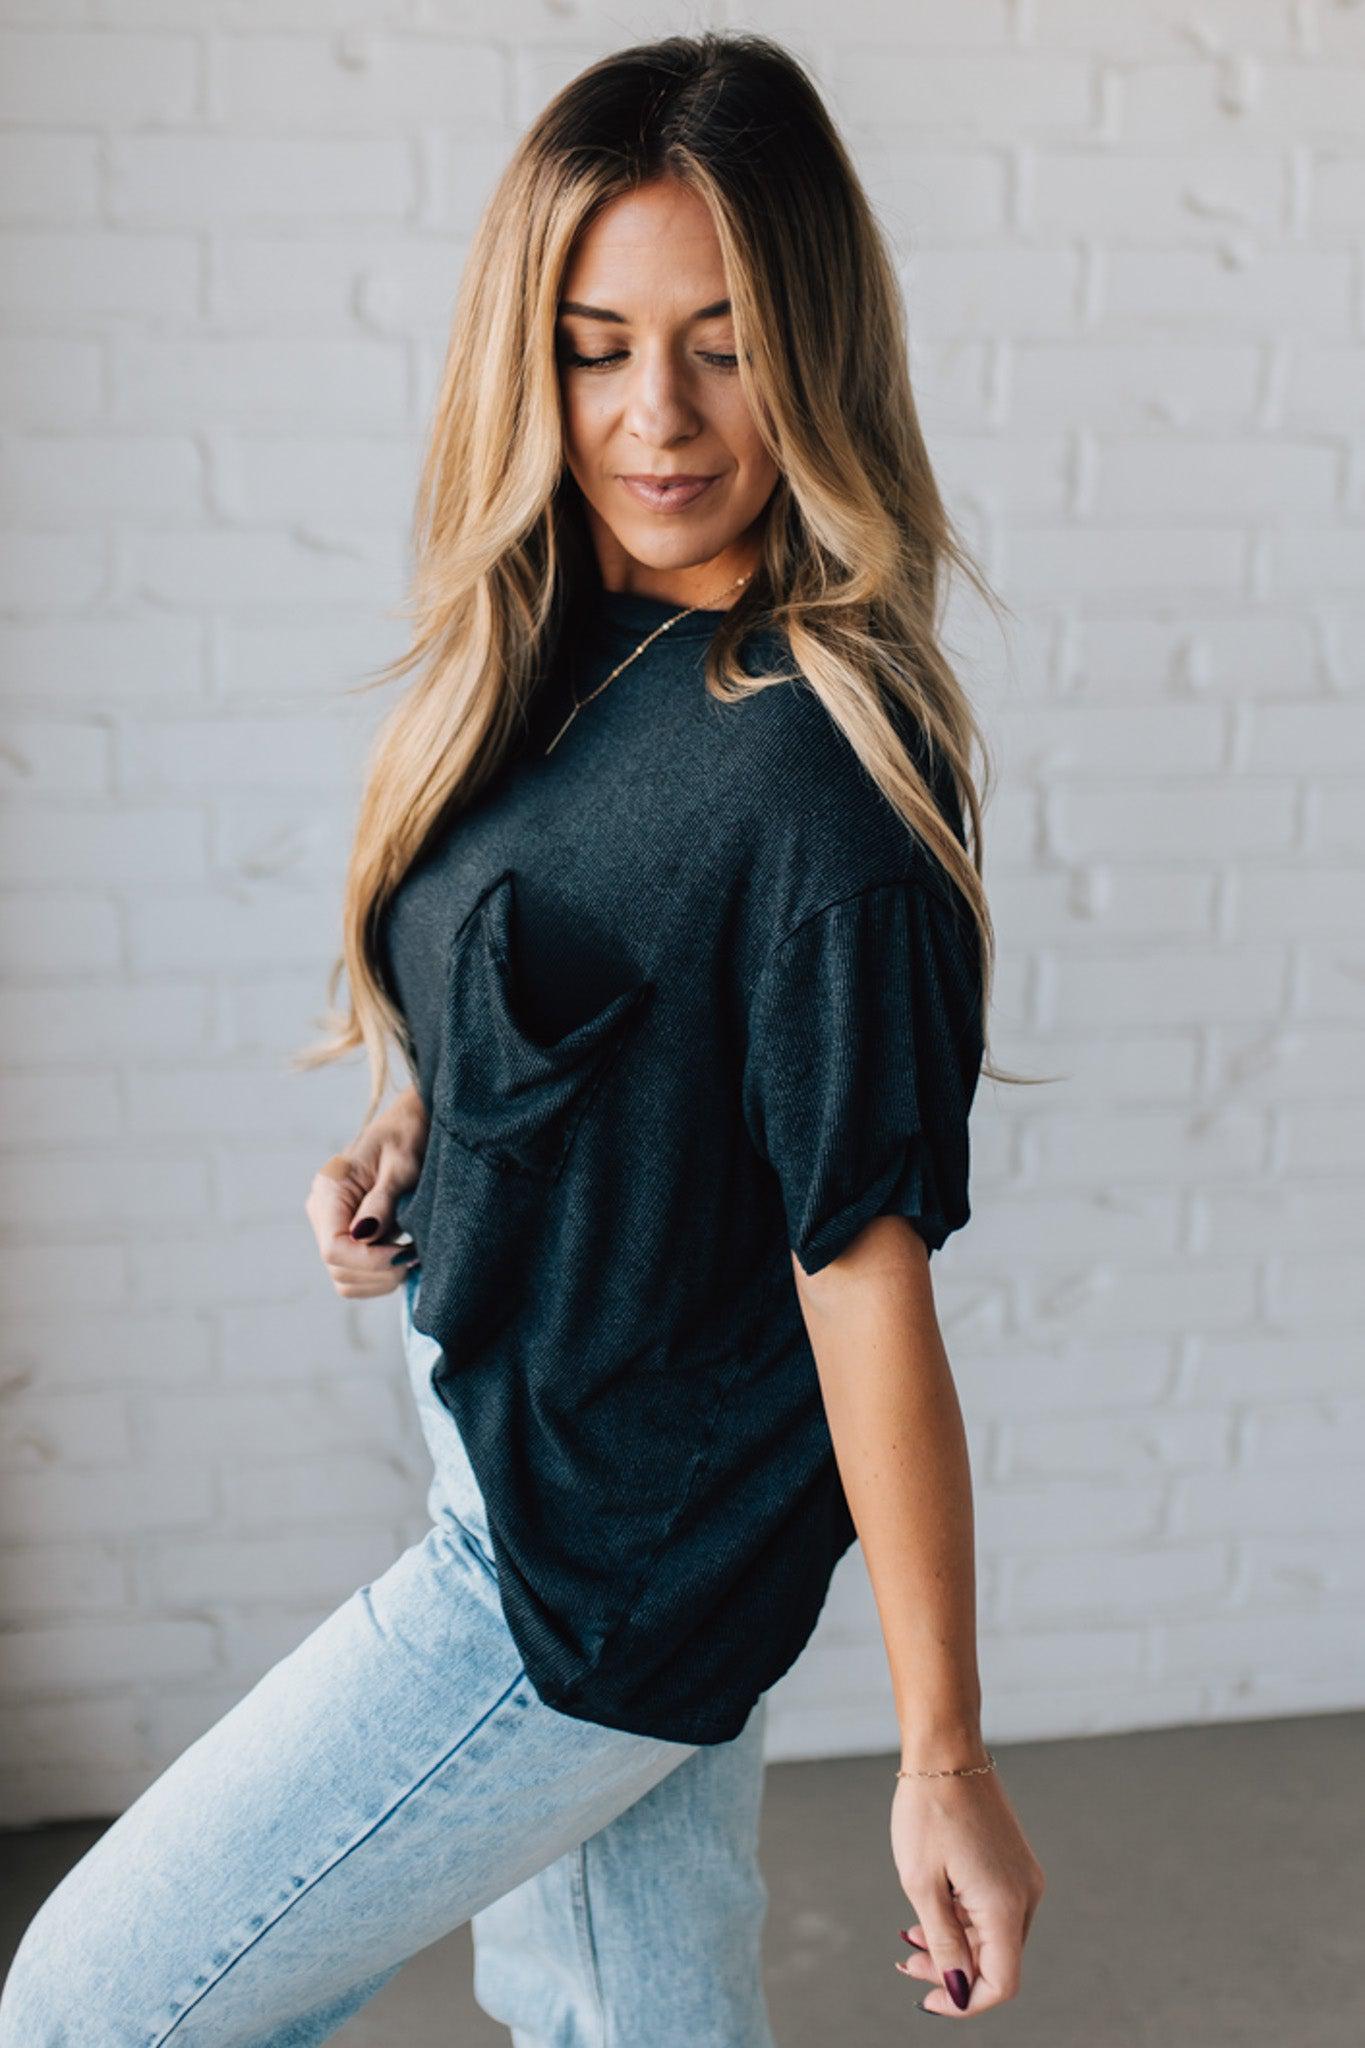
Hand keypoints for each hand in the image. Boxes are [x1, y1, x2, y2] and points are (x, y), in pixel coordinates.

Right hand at [304, 1086, 428, 1299]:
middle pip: (338, 1268)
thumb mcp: (401, 1165)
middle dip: (378, 1272)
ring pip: (345, 1278)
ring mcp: (332, 1226)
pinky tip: (403, 1255)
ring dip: (380, 1278)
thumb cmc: (406, 1136)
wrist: (410, 1124)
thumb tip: (364, 1236)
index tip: (405, 1253)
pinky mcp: (348, 1235)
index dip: (369, 1261)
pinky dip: (379, 1276)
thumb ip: (382, 1200)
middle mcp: (323, 1212)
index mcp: (329, 1191)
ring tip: (412, 1255)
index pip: (333, 1248)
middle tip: (415, 1255)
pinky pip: (355, 1273)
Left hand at [890, 1762, 1044, 2017]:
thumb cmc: (928, 1811)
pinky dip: (964, 1918)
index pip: (1001, 1982)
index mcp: (1006, 1904)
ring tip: (910, 1935)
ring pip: (994, 1935)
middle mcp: (1026, 1894)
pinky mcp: (1014, 1862)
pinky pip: (994, 1908)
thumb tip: (959, 1993)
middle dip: (953, 1971)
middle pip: (997, 1960)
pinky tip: (933, 1907)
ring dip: (955, 1944)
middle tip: (906, 1961)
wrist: (945, 1748)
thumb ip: (943, 1944)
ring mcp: (1023, 1876)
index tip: (927, 2000)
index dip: (966, 2002)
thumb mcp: (922, 1883)